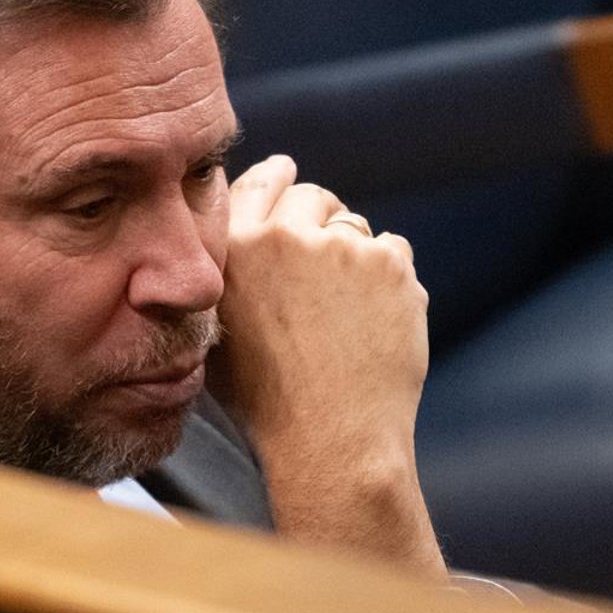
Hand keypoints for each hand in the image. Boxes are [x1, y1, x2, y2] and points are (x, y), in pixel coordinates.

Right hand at [213, 155, 443, 575]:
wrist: (331, 440)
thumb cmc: (269, 400)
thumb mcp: (219, 332)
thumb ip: (229, 273)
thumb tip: (245, 236)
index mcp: (235, 249)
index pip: (260, 183)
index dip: (277, 178)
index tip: (287, 172)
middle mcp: (285, 237)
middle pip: (312, 196)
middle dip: (320, 220)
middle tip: (326, 265)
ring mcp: (343, 247)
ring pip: (356, 226)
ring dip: (354, 253)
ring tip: (346, 313)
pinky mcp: (391, 264)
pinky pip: (394, 251)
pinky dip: (391, 280)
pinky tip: (376, 322)